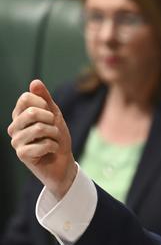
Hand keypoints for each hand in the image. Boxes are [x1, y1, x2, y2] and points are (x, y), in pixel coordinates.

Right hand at [7, 79, 75, 198]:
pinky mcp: (22, 154)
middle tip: (54, 130)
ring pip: (39, 128)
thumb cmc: (57, 138)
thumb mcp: (54, 115)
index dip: (44, 104)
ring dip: (55, 135)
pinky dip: (54, 146)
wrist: (63, 162)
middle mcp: (14, 127)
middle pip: (32, 112)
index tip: (50, 114)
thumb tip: (34, 82)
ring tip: (53, 140)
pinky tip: (51, 150)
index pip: (26, 98)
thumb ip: (45, 99)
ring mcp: (16, 141)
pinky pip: (43, 144)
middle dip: (51, 121)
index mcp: (19, 115)